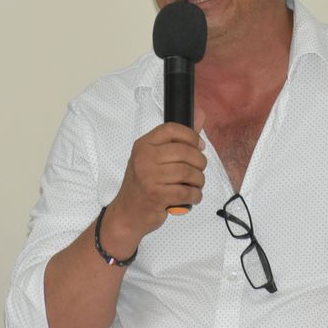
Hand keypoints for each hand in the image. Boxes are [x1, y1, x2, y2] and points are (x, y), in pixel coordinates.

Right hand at [107, 110, 206, 244]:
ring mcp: (149, 177)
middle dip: (200, 162)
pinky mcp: (156, 196)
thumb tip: (200, 113)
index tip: (199, 146)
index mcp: (144, 144)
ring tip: (196, 184)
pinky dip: (195, 195)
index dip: (191, 136)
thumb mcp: (155, 157)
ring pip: (188, 172)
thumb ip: (179, 137)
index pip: (171, 129)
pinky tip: (192, 196)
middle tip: (199, 169)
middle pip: (185, 152)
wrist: (126, 213)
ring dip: (199, 180)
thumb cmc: (143, 183)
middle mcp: (144, 158)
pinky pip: (187, 192)